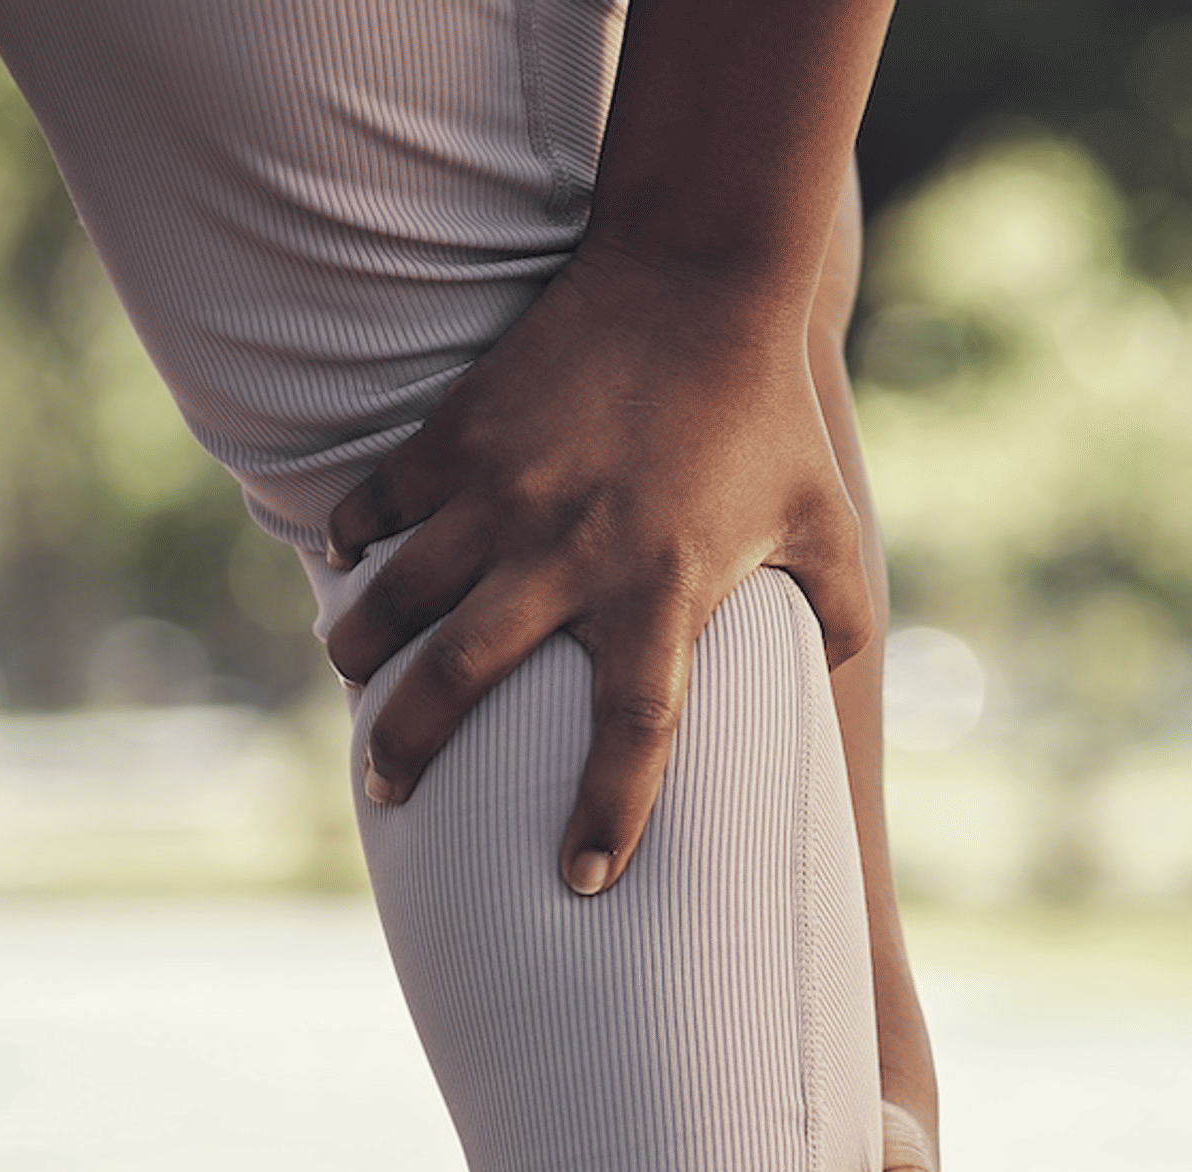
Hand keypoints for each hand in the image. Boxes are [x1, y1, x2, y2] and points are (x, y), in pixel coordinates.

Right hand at [322, 239, 872, 898]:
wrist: (698, 271)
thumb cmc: (764, 409)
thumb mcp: (825, 519)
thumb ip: (841, 614)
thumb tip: (838, 680)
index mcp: (663, 589)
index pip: (634, 734)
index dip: (608, 816)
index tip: (582, 879)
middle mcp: (571, 552)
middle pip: (461, 680)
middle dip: (408, 748)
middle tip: (386, 792)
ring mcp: (504, 491)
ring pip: (398, 598)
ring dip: (362, 652)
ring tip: (352, 681)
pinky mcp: (461, 433)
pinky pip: (380, 503)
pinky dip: (355, 541)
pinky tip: (350, 569)